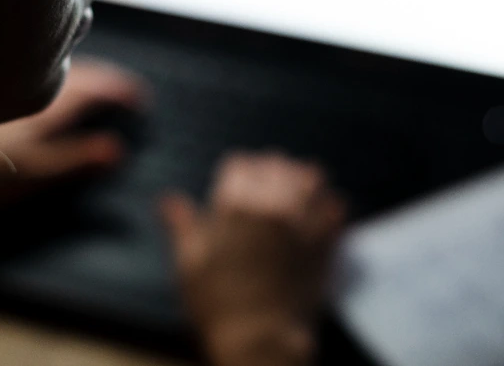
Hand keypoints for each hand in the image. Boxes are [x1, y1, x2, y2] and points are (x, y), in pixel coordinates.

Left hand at [0, 59, 149, 213]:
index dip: (121, 91)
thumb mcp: (32, 172)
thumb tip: (118, 148)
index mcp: (48, 101)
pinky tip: (36, 77)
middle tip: (122, 87)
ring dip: (77, 66)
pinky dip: (48, 66)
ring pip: (51, 59)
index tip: (140, 98)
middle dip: (103, 76)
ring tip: (89, 79)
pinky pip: (28, 60)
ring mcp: (5, 75)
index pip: (95, 87)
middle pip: (76, 67)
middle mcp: (29, 78)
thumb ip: (74, 159)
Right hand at [160, 152, 345, 365]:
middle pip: (276, 163)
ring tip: (293, 197)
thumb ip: (181, 225)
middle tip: (263, 193)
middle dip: (268, 173)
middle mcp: (273, 202)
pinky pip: (336, 204)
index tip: (235, 187)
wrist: (260, 340)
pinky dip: (327, 206)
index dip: (237, 174)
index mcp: (235, 203)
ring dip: (301, 182)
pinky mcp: (327, 240)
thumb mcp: (188, 264)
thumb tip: (167, 200)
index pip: (241, 163)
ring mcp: (304, 219)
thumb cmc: (218, 305)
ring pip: (310, 176)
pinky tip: (317, 217)